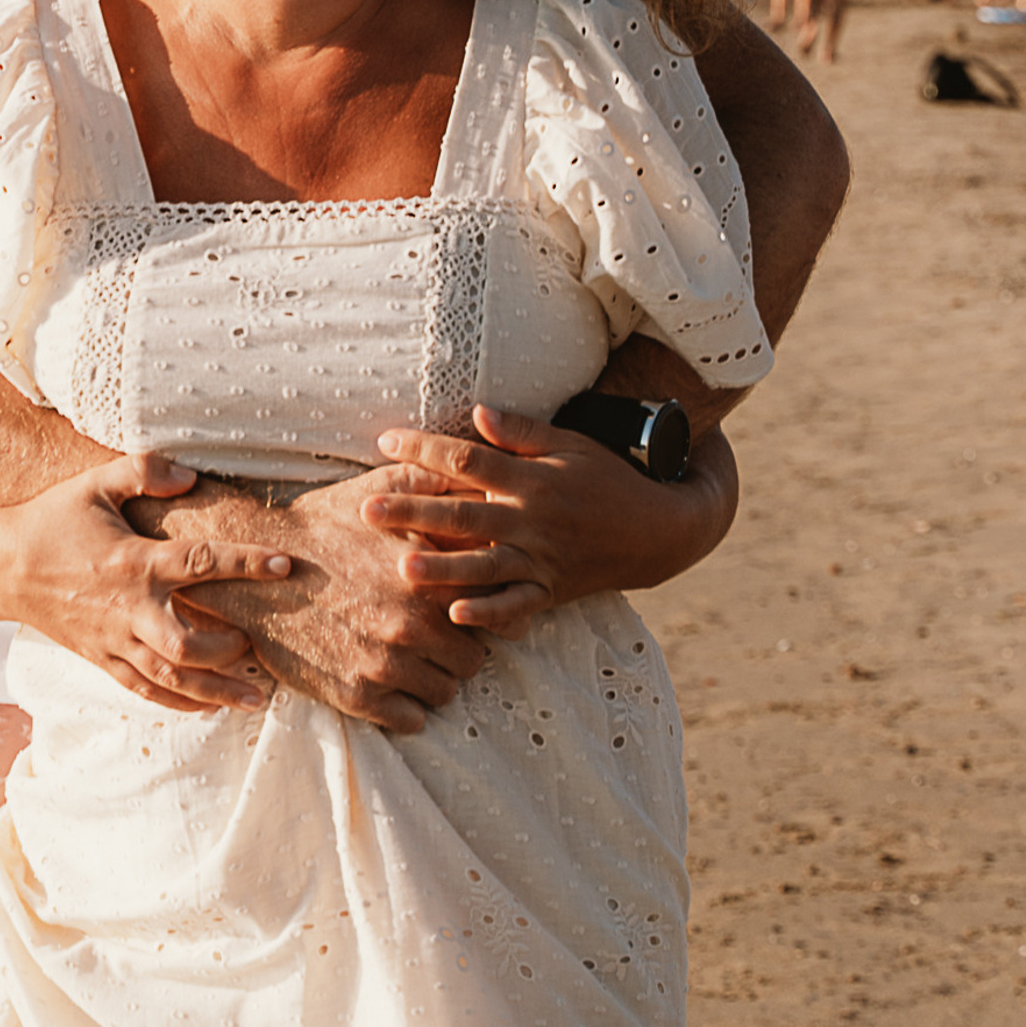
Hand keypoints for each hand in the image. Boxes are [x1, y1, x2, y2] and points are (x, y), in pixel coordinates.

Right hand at [0, 453, 294, 712]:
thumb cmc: (51, 521)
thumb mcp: (94, 483)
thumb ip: (144, 472)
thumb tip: (192, 476)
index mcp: (134, 562)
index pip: (202, 562)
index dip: (247, 564)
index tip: (287, 565)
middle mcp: (128, 609)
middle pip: (187, 645)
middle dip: (230, 650)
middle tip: (259, 643)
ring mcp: (113, 640)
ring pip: (170, 678)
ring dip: (216, 691)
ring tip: (255, 699)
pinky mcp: (100, 658)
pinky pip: (143, 689)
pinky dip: (179, 702)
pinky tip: (209, 707)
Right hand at [147, 471, 489, 735]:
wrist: (253, 568)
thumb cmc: (320, 526)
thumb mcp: (377, 491)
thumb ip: (433, 483)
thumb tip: (477, 480)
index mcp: (429, 578)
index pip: (497, 611)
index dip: (489, 610)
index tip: (470, 610)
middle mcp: (413, 625)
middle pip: (473, 660)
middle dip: (460, 648)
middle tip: (438, 637)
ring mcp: (385, 665)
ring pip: (445, 692)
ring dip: (434, 678)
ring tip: (414, 660)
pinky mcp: (356, 695)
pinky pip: (410, 719)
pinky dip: (406, 705)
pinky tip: (391, 682)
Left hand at [363, 405, 739, 633]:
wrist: (658, 531)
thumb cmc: (606, 479)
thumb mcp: (570, 444)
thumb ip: (521, 432)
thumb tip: (476, 412)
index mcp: (533, 479)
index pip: (470, 461)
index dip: (427, 450)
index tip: (386, 442)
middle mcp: (534, 521)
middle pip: (466, 516)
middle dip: (415, 512)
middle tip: (367, 510)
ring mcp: (542, 559)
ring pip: (486, 566)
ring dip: (443, 567)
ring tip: (401, 565)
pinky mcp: (550, 591)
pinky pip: (517, 606)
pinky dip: (489, 613)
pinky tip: (455, 614)